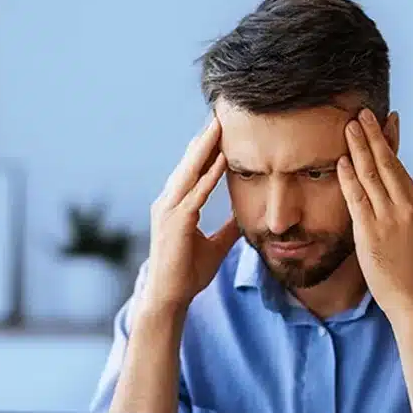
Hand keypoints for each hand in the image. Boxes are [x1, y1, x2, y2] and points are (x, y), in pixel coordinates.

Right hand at [141, 115, 238, 312]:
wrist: (169, 298)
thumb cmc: (187, 274)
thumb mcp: (214, 246)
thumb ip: (227, 229)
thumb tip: (244, 218)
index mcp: (176, 206)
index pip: (193, 171)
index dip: (207, 150)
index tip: (221, 130)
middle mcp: (168, 203)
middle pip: (189, 164)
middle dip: (204, 139)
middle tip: (220, 114)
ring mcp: (169, 211)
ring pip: (190, 172)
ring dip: (205, 148)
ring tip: (219, 125)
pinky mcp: (176, 223)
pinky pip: (196, 194)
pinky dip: (209, 176)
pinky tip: (222, 160)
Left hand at [337, 109, 412, 320]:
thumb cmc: (410, 269)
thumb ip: (402, 209)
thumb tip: (391, 191)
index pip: (400, 167)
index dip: (389, 142)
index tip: (384, 121)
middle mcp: (407, 207)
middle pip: (387, 163)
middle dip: (373, 136)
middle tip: (362, 113)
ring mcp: (390, 218)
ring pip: (372, 175)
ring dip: (359, 148)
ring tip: (349, 126)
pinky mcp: (372, 231)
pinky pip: (357, 197)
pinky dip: (349, 177)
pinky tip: (342, 161)